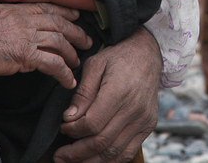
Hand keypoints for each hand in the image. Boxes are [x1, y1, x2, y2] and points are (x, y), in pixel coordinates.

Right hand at [0, 3, 90, 86]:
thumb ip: (6, 18)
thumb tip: (13, 24)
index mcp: (16, 9)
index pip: (47, 8)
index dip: (64, 12)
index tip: (75, 16)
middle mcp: (25, 20)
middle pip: (59, 23)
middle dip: (76, 32)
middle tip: (86, 41)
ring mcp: (26, 36)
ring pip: (59, 42)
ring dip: (71, 53)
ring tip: (76, 62)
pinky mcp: (25, 55)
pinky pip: (52, 63)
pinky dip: (63, 73)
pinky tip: (67, 81)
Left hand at [54, 27, 161, 161]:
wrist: (148, 55)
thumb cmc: (119, 58)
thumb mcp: (95, 64)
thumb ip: (82, 92)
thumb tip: (69, 117)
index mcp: (119, 91)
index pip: (92, 123)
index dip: (73, 130)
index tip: (63, 126)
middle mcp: (134, 109)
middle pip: (101, 142)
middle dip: (76, 153)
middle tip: (59, 155)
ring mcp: (143, 120)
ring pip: (114, 152)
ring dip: (90, 161)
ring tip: (72, 161)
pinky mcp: (148, 126)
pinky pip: (127, 152)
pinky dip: (110, 161)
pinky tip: (93, 160)